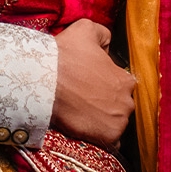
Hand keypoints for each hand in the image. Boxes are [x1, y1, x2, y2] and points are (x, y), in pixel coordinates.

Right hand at [49, 19, 134, 145]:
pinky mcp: (107, 137)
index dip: (103, 84)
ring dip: (102, 119)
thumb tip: (108, 44)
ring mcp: (119, 122)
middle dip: (105, 103)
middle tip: (83, 98)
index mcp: (126, 79)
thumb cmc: (64, 54)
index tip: (88, 84)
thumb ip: (103, 34)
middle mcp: (127, 102)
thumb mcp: (86, 29)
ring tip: (82, 113)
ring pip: (115, 123)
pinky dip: (101, 136)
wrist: (43, 81)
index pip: (120, 85)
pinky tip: (86, 126)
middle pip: (119, 105)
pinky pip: (110, 141)